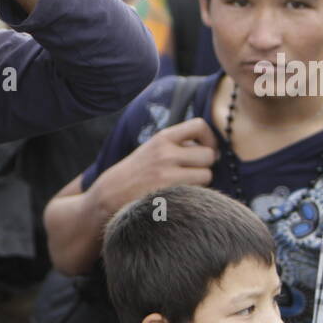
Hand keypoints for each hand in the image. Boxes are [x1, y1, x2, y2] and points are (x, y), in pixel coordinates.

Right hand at [93, 117, 219, 213]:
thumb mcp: (151, 149)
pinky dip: (193, 195)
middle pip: (209, 155)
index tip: (205, 149)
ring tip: (183, 185)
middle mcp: (166, 154)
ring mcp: (167, 175)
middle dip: (204, 165)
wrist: (109, 196)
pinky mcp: (169, 195)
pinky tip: (178, 196)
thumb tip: (213, 149)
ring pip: (207, 175)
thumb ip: (176, 145)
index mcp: (161, 138)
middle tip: (192, 172)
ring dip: (200, 182)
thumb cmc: (134, 174)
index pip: (200, 126)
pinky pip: (197, 192)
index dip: (209, 138)